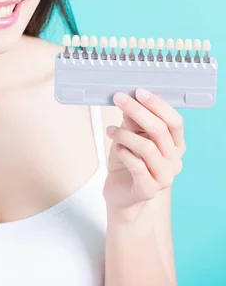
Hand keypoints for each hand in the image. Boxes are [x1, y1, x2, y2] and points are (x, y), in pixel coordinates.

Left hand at [103, 88, 186, 216]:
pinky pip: (137, 165)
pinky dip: (124, 153)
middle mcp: (174, 161)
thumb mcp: (131, 136)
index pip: (174, 122)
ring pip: (147, 147)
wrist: (120, 194)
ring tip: (111, 130)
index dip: (158, 105)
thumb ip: (133, 121)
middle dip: (138, 111)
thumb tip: (129, 100)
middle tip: (119, 99)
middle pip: (160, 131)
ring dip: (125, 134)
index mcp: (175, 145)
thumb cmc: (128, 161)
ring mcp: (164, 178)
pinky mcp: (148, 190)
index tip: (139, 92)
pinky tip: (117, 149)